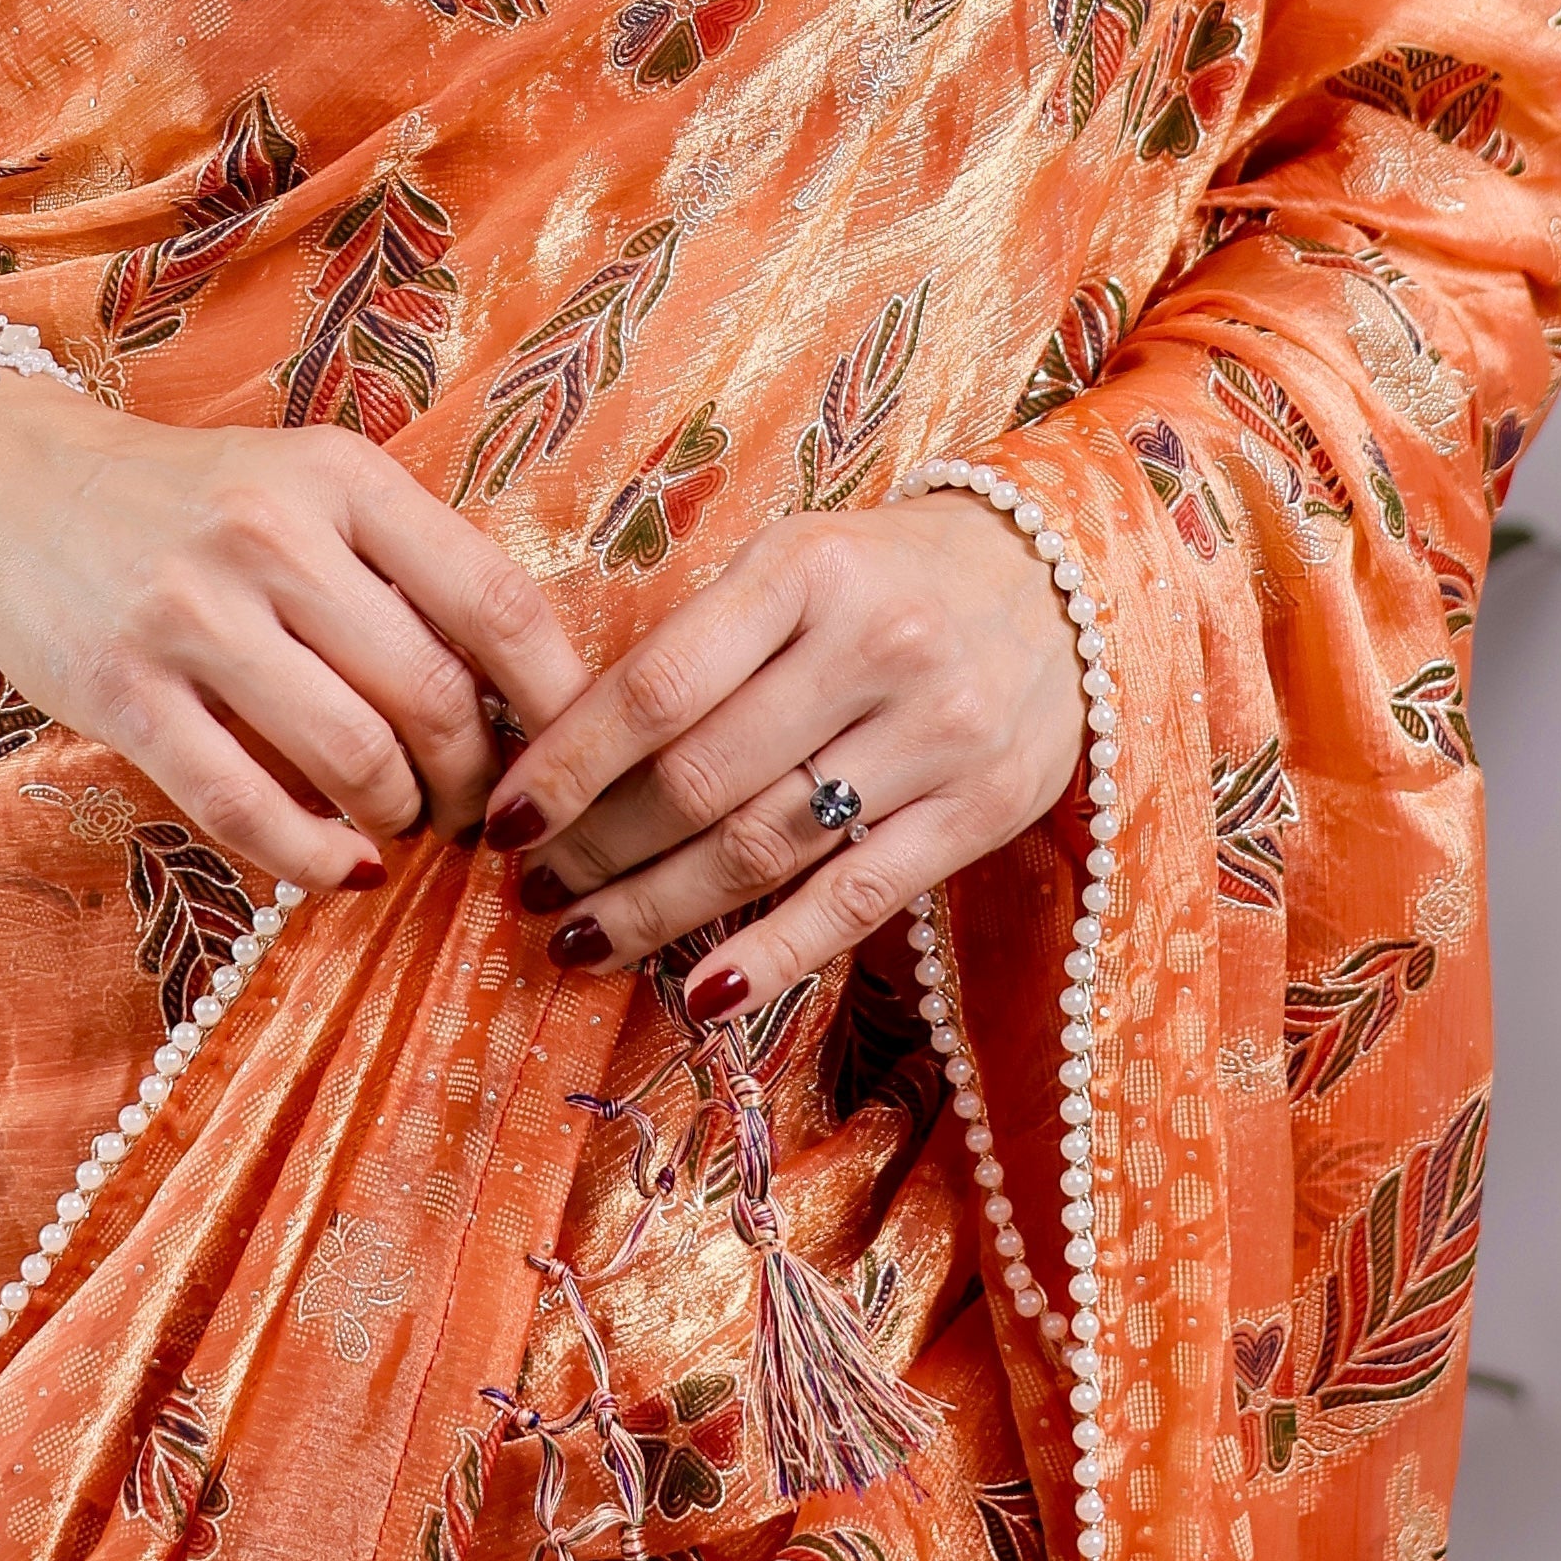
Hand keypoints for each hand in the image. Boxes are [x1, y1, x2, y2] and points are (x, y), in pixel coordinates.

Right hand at [0, 387, 588, 894]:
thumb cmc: (189, 498)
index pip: (492, 598)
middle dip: (477, 780)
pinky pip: (245, 805)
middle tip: (480, 810)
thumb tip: (516, 697)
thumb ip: (399, 567)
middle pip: (430, 697)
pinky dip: (314, 858)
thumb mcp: (305, 487)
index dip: (552, 697)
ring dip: (402, 820)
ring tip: (405, 827)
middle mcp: (270, 535)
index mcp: (339, 475)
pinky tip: (344, 868)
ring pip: (351, 759)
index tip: (575, 750)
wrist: (9, 482)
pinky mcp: (121, 692)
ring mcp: (190, 614)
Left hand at [475, 492, 1082, 1016]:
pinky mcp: (981, 810)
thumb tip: (561, 751)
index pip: (658, 686)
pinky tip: (700, 994)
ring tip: (581, 941)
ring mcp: (936, 733)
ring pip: (767, 848)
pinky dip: (773, 955)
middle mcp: (876, 646)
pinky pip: (856, 901)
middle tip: (534, 890)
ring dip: (658, 909)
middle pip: (702, 779)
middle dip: (598, 848)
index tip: (502, 819)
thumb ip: (699, 645)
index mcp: (805, 570)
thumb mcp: (793, 565)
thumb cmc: (884, 577)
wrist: (1058, 582)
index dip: (567, 765)